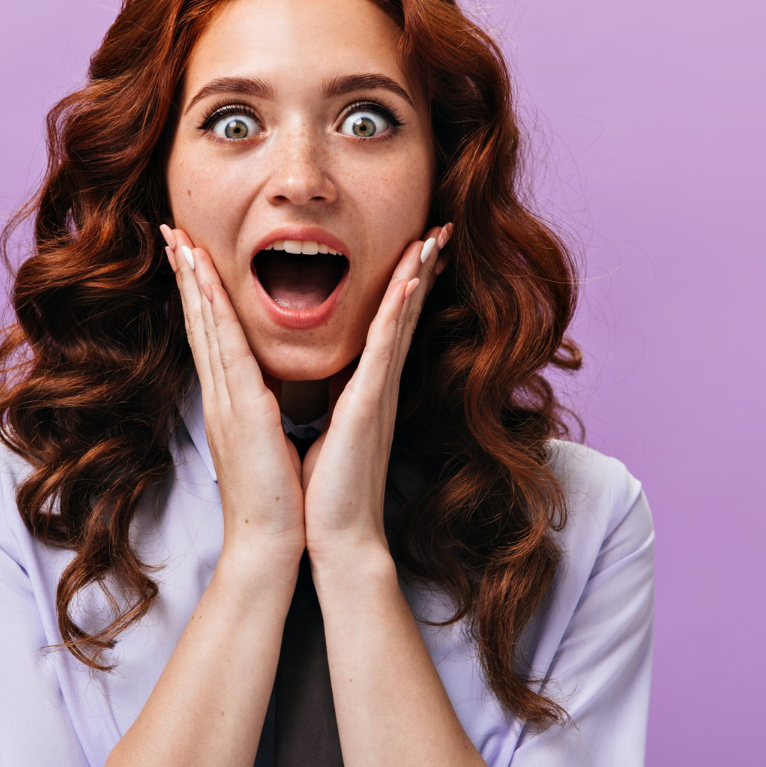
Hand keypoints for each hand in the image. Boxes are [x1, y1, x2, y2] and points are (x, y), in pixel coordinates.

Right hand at [160, 224, 306, 561]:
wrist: (269, 544)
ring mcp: (226, 401)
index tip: (189, 256)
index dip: (198, 294)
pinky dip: (218, 312)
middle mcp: (220, 396)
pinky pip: (229, 349)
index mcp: (229, 402)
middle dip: (185, 274)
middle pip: (198, 322)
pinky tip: (211, 282)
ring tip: (183, 241)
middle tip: (172, 232)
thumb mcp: (267, 442)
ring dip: (195, 281)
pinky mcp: (243, 410)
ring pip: (207, 328)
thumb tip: (266, 391)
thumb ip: (262, 410)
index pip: (210, 336)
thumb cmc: (276, 498)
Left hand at [300, 222, 452, 559]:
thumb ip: (335, 401)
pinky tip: (409, 281)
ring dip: (415, 276)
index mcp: (364, 389)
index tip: (413, 247)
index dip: (401, 284)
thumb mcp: (328, 430)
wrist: (336, 539)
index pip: (386, 324)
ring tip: (431, 237)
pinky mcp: (369, 407)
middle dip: (420, 268)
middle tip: (438, 227)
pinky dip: (398, 313)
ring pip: (400, 321)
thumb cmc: (327, 491)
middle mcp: (378, 385)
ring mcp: (377, 394)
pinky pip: (386, 349)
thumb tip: (329, 381)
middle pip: (403, 313)